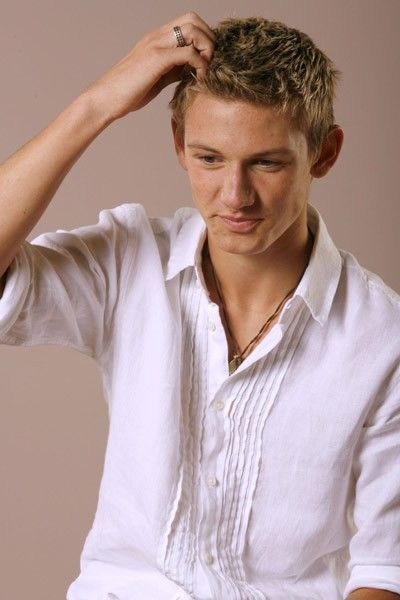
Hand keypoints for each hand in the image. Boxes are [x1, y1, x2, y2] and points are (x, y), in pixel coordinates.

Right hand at [82, 12, 215, 122]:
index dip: (203, 38)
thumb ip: (174, 70)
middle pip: (194, 20)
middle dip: (209, 40)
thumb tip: (191, 71)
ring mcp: (156, 45)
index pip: (189, 22)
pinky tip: (199, 80)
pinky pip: (188, 52)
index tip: (206, 62)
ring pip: (194, 30)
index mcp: (157, 39)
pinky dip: (201, 65)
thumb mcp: (157, 78)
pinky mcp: (157, 59)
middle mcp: (157, 36)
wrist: (106, 98)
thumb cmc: (129, 92)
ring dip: (207, 49)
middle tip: (209, 64)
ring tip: (204, 71)